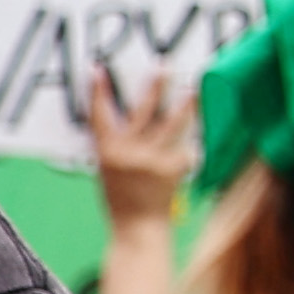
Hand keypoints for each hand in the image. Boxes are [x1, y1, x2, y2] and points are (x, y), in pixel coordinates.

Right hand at [85, 77, 195, 228]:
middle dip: (154, 86)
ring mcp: (152, 159)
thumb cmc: (121, 199)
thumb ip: (115, 145)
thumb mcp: (106, 169)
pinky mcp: (173, 168)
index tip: (99, 70)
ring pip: (172, 124)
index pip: (99, 115)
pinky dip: (189, 148)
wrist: (137, 228)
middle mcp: (129, 152)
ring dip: (186, 104)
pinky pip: (186, 149)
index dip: (98, 92)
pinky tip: (190, 150)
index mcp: (107, 152)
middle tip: (163, 65)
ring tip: (195, 88)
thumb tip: (125, 119)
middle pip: (143, 110)